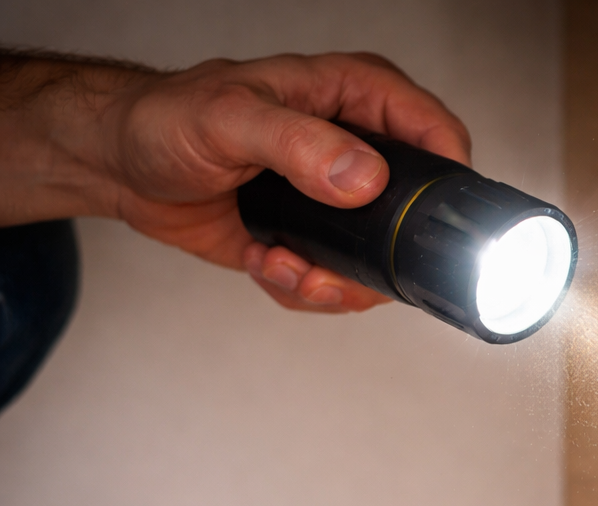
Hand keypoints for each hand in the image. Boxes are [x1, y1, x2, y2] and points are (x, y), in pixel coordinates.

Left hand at [0, 51, 471, 312]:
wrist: (123, 164)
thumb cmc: (165, 119)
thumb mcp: (229, 118)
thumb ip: (299, 143)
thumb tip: (361, 177)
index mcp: (358, 97)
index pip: (439, 134)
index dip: (446, 184)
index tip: (416, 223)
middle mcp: (362, 147)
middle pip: (420, 216)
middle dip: (379, 256)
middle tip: (326, 264)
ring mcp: (345, 198)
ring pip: (384, 262)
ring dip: (333, 281)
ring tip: (282, 262)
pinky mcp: (322, 238)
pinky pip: (342, 282)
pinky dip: (304, 288)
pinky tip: (267, 261)